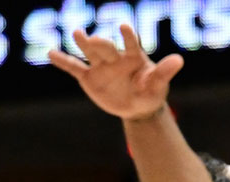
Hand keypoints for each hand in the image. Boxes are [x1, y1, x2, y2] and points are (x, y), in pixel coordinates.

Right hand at [49, 24, 182, 120]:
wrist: (138, 107)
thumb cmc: (151, 92)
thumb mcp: (158, 84)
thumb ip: (165, 72)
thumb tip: (179, 60)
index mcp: (134, 57)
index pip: (131, 44)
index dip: (128, 36)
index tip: (124, 27)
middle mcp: (115, 57)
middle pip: (106, 48)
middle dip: (101, 44)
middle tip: (94, 39)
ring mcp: (101, 66)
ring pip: (90, 52)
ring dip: (83, 43)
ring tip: (77, 33)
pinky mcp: (89, 77)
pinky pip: (74, 67)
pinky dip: (63, 61)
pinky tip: (51, 53)